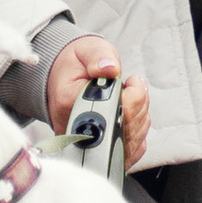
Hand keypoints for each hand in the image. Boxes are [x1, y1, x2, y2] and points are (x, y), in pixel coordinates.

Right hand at [45, 34, 149, 167]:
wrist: (62, 79)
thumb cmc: (75, 66)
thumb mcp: (86, 50)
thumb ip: (99, 57)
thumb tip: (110, 68)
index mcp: (69, 101)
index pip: (110, 110)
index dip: (132, 96)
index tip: (131, 81)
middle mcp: (75, 128)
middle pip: (125, 129)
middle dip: (139, 105)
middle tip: (133, 86)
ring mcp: (86, 144)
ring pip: (131, 142)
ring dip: (140, 118)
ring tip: (132, 98)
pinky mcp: (97, 152)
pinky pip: (130, 152)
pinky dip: (137, 133)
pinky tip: (129, 115)